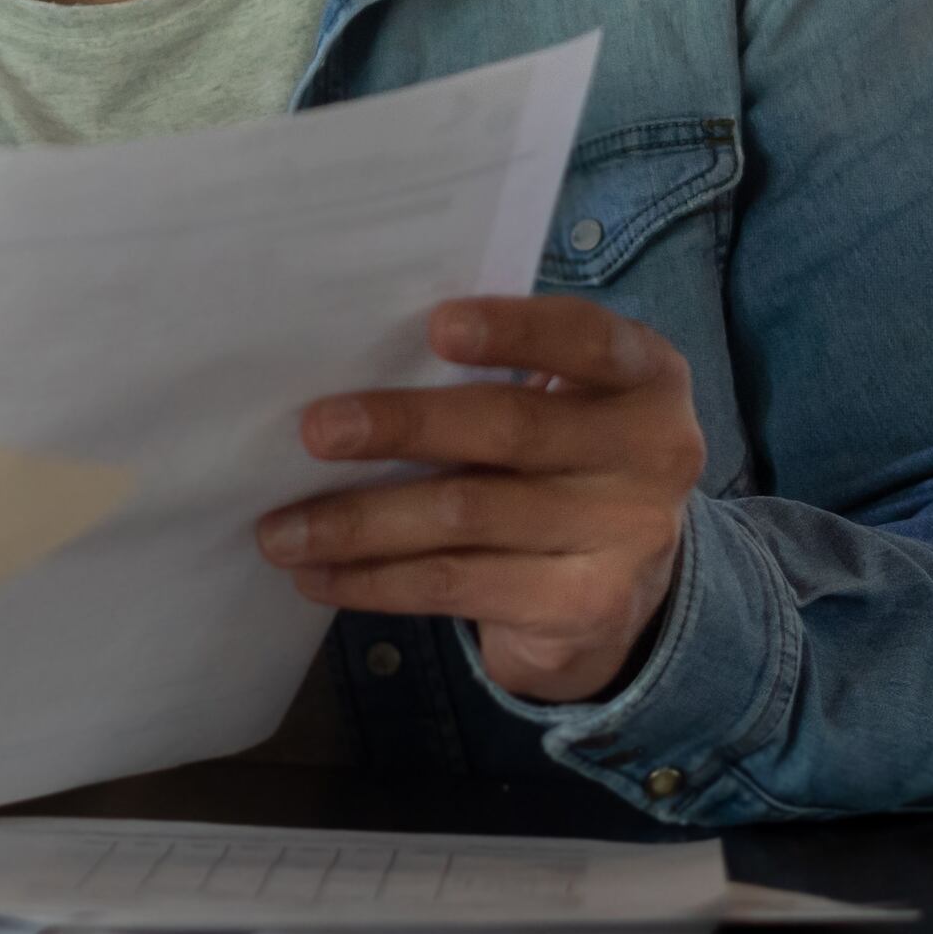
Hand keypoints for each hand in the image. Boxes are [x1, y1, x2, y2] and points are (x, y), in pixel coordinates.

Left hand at [255, 295, 706, 702]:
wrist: (627, 584)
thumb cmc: (561, 457)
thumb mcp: (562, 402)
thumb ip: (497, 374)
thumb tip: (352, 360)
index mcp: (645, 375)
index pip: (585, 339)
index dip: (514, 331)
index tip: (437, 327)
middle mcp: (652, 452)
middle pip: (509, 430)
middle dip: (402, 426)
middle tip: (315, 431)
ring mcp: (624, 535)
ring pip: (466, 517)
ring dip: (359, 522)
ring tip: (281, 530)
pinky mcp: (584, 606)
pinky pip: (456, 584)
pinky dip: (375, 581)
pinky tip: (318, 576)